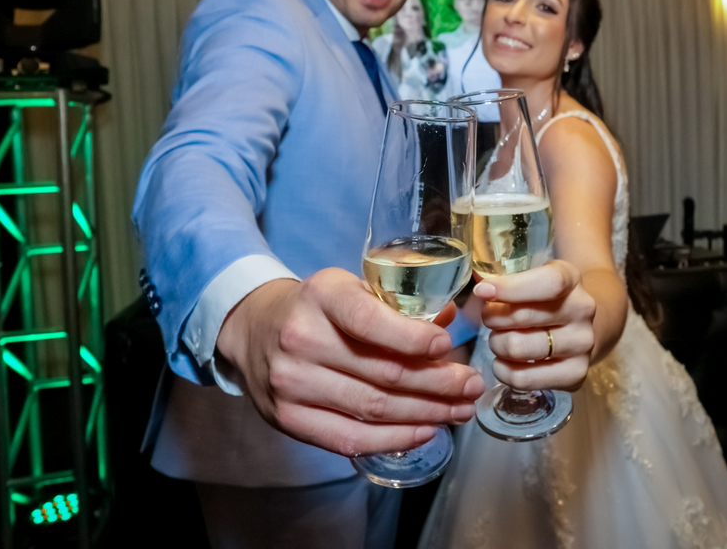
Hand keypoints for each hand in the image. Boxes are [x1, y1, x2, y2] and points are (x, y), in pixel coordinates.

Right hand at [216, 269, 484, 456]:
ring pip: (373, 408)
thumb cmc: (318, 308)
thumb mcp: (352, 288)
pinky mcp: (288, 418)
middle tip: (473, 386)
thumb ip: (397, 305)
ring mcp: (292, 383)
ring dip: (426, 413)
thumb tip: (450, 322)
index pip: (370, 321)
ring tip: (460, 410)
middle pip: (383, 372)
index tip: (448, 346)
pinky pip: (349, 438)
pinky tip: (426, 431)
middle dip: (439, 383)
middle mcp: (302, 339)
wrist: (253, 328)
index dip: (414, 339)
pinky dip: (394, 439)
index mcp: (322, 295)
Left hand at [474, 259, 595, 391]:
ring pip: (518, 349)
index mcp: (570, 278)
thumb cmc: (542, 298)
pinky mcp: (576, 374)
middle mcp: (582, 310)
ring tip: (499, 339)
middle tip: (490, 319)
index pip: (548, 283)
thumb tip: (480, 288)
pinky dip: (503, 370)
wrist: (577, 326)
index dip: (511, 288)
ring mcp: (582, 344)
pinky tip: (504, 361)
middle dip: (493, 318)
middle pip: (522, 317)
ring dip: (497, 344)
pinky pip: (522, 378)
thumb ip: (503, 278)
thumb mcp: (530, 277)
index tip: (482, 291)